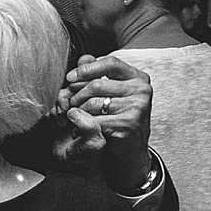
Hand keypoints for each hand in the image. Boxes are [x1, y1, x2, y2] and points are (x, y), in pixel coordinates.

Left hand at [57, 55, 151, 191]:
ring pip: (93, 103)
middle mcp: (141, 90)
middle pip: (97, 84)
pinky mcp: (128, 124)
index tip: (69, 78)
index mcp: (138, 78)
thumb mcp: (109, 94)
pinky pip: (94, 120)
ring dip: (77, 111)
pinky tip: (78, 129)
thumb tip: (83, 58)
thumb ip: (97, 75)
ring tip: (74, 118)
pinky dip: (81, 125)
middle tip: (68, 104)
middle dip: (76, 95)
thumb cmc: (116, 120)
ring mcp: (137, 107)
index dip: (86, 69)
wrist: (127, 152)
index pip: (110, 63)